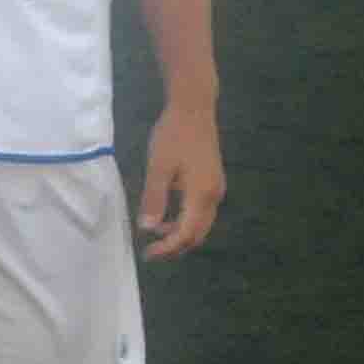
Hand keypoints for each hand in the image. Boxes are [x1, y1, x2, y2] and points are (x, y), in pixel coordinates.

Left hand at [138, 96, 224, 261]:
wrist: (194, 109)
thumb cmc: (173, 135)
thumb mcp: (158, 167)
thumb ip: (154, 199)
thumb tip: (148, 229)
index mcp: (201, 194)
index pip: (186, 234)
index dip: (168, 248)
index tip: (148, 254)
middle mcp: (214, 195)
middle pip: (198, 234)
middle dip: (175, 247)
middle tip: (150, 252)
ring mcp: (216, 188)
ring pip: (201, 224)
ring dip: (180, 234)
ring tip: (154, 235)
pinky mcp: (212, 181)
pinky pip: (201, 212)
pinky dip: (185, 221)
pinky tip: (166, 217)